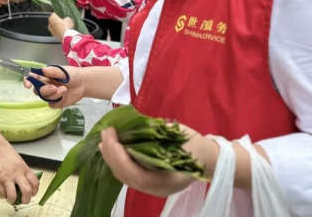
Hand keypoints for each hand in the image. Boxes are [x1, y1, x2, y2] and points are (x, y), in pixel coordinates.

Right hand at [0, 138, 39, 203]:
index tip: (32, 194)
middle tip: (23, 201)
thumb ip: (22, 171)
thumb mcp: (19, 160)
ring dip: (12, 200)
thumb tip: (25, 182)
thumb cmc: (5, 152)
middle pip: (27, 191)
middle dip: (26, 200)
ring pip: (13, 196)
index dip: (35, 191)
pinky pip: (1, 193)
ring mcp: (7, 178)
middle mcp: (17, 174)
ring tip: (11, 199)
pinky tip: (3, 193)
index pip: (35, 182)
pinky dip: (3, 196)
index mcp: (24, 168)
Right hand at [23, 65, 84, 108]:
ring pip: (44, 97)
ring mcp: (50, 95)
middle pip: (37, 90)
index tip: (28, 84)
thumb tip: (43, 69)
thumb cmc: (73, 75)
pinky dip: (57, 101)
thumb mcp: (64, 71)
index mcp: (44, 76)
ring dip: (53, 94)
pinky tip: (64, 95)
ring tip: (64, 90)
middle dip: (44, 90)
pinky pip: (51, 104)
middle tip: (54, 88)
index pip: (32, 78)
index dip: (27, 81)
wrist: (84, 84)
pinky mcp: (56, 103)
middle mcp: (45, 85)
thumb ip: (53, 71)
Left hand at [48, 13, 73, 41]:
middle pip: (53, 20)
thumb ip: (66, 18)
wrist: (66, 37)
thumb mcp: (68, 19)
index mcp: (52, 18)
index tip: (61, 15)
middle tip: (62, 20)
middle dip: (57, 20)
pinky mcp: (53, 35)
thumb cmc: (67, 26)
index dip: (58, 14)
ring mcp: (50, 30)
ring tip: (63, 26)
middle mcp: (49, 23)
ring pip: (53, 26)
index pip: (54, 14)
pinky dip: (58, 30)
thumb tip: (65, 19)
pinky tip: (62, 31)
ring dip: (57, 26)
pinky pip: (55, 31)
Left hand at [98, 124, 218, 197]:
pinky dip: (116, 160)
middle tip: (106, 132)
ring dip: (110, 157)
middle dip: (112, 153)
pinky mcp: (147, 181)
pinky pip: (127, 174)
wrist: (208, 158)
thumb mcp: (179, 137)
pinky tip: (110, 148)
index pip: (137, 175)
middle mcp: (156, 188)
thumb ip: (157, 133)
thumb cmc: (195, 147)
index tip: (114, 137)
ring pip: (124, 176)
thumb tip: (135, 123)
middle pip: (126, 176)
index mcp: (167, 180)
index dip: (121, 157)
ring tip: (103, 139)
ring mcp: (151, 187)